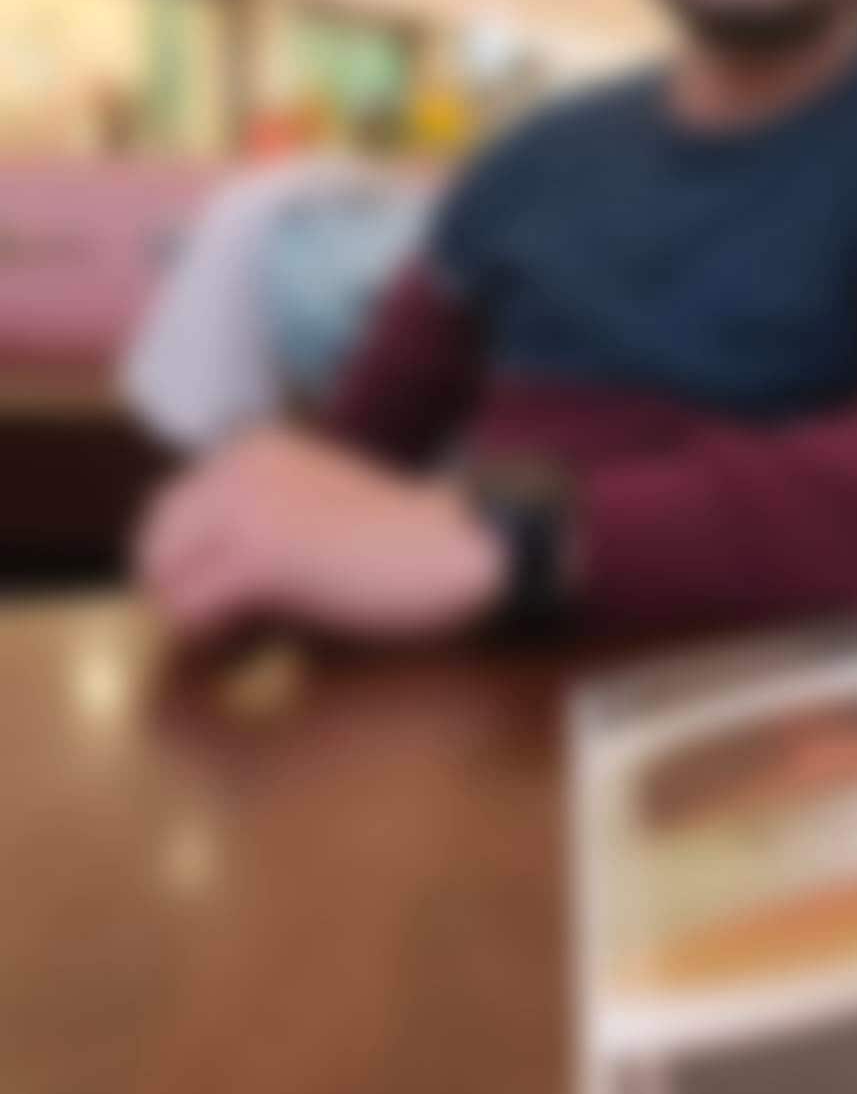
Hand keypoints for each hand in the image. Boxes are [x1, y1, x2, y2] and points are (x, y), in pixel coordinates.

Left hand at [136, 429, 506, 641]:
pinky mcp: (263, 554)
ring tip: (262, 637)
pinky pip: (195, 615)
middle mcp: (238, 464)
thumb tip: (178, 595)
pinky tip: (272, 645)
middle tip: (243, 631)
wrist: (466, 547)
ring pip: (166, 584)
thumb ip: (250, 536)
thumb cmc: (401, 547)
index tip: (243, 605)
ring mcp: (247, 506)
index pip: (166, 516)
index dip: (192, 571)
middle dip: (186, 595)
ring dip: (203, 621)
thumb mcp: (312, 520)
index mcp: (251, 448)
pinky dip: (220, 643)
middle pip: (154, 549)